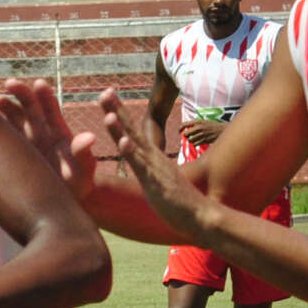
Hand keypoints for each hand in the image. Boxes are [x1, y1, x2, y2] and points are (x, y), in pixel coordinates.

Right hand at [0, 78, 99, 204]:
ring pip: (10, 117)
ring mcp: (23, 141)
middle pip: (27, 106)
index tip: (38, 84)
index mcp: (57, 131)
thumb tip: (88, 138)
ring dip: (2, 105)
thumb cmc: (77, 186)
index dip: (44, 95)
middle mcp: (38, 131)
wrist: (60, 206)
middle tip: (10, 83)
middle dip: (19, 92)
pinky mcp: (10, 152)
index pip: (50, 107)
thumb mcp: (83, 170)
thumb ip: (83, 154)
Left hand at [95, 87, 218, 237]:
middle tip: (105, 91)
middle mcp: (152, 158)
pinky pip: (142, 166)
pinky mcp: (156, 183)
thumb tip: (143, 170)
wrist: (202, 216)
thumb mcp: (158, 183)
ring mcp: (154, 168)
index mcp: (151, 157)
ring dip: (121, 128)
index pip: (132, 131)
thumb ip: (150, 173)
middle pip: (132, 130)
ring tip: (109, 112)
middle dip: (117, 110)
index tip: (108, 95)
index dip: (119, 113)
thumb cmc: (179, 202)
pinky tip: (122, 142)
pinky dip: (132, 153)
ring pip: (135, 144)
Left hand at [181, 116, 225, 147]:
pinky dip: (195, 144)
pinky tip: (198, 142)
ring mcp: (202, 134)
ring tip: (194, 139)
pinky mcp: (204, 140)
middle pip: (186, 134)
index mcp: (198, 122)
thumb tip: (185, 129)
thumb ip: (195, 124)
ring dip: (191, 140)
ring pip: (190, 140)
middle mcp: (199, 128)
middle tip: (187, 136)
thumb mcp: (203, 121)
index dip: (180, 128)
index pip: (184, 124)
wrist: (222, 129)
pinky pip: (195, 144)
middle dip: (185, 136)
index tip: (179, 131)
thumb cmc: (212, 125)